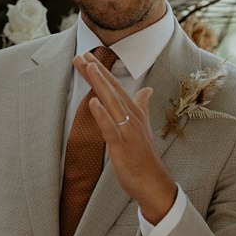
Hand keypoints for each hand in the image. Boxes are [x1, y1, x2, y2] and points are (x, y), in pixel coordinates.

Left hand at [73, 52, 176, 221]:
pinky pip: (110, 127)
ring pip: (111, 102)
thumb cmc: (144, 155)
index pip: (115, 86)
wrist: (153, 181)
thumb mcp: (143, 126)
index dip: (101, 71)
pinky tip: (93, 102)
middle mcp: (131, 117)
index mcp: (134, 111)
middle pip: (111, 89)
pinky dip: (102, 114)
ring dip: (100, 84)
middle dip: (96, 71)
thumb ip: (142, 106)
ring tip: (88, 67)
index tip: (88, 56)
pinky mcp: (122, 145)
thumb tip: (147, 90)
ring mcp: (127, 130)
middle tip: (82, 54)